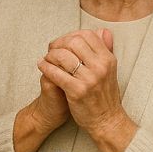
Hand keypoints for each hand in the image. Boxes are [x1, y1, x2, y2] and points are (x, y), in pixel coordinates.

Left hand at [38, 29, 136, 151]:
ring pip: (63, 56)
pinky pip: (56, 73)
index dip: (71, 35)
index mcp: (108, 59)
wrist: (106, 120)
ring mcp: (89, 79)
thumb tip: (103, 31)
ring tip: (46, 59)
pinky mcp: (77, 91)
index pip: (87, 35)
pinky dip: (46, 67)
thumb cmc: (105, 95)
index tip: (63, 42)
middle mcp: (100, 67)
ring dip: (50, 55)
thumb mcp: (110, 69)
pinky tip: (42, 67)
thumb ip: (105, 49)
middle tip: (52, 50)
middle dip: (59, 43)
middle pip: (74, 42)